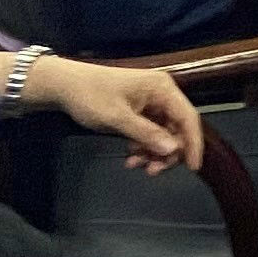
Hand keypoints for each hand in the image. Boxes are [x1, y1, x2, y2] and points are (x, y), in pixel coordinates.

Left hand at [38, 58, 203, 175]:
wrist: (64, 85)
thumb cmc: (91, 96)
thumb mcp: (117, 117)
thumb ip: (147, 134)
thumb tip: (174, 150)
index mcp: (163, 88)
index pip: (189, 117)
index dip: (193, 144)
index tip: (193, 168)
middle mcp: (162, 94)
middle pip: (178, 129)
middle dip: (167, 152)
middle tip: (152, 171)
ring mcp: (152, 103)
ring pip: (164, 134)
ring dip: (153, 153)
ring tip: (134, 165)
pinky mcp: (141, 111)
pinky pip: (151, 133)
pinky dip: (143, 147)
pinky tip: (130, 158)